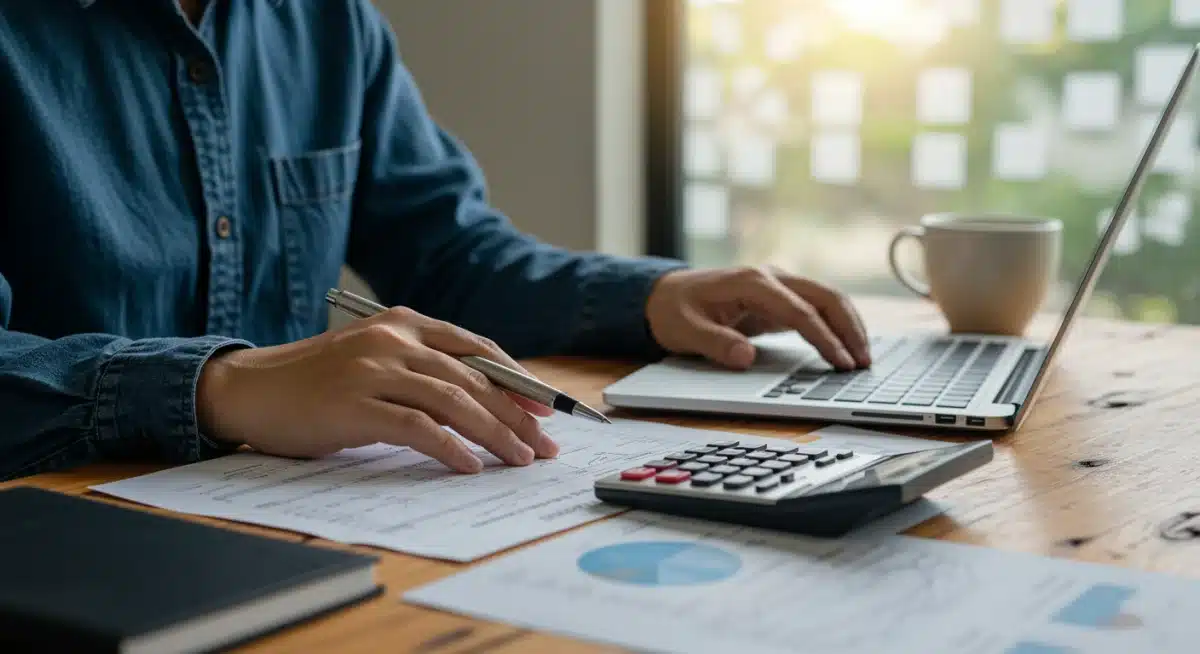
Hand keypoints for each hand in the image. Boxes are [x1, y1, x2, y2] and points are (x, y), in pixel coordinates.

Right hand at [196, 307, 557, 472]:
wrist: (249, 387)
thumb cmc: (316, 381)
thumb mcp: (375, 357)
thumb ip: (422, 367)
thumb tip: (483, 400)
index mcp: (404, 322)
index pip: (476, 349)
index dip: (515, 378)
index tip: (545, 405)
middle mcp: (393, 339)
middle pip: (472, 378)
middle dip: (516, 413)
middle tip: (543, 443)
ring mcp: (373, 369)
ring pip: (453, 401)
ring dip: (494, 433)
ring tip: (519, 459)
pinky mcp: (355, 405)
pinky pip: (417, 426)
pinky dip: (450, 447)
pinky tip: (470, 465)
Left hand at [645, 267, 870, 370]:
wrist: (663, 295)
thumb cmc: (673, 311)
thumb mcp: (685, 330)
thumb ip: (715, 343)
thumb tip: (746, 357)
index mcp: (751, 281)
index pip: (799, 310)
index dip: (824, 337)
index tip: (841, 362)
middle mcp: (770, 277)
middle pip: (825, 297)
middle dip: (849, 329)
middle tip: (864, 363)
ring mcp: (777, 286)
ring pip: (827, 299)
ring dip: (848, 326)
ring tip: (863, 358)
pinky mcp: (779, 299)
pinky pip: (816, 308)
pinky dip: (836, 325)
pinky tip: (846, 348)